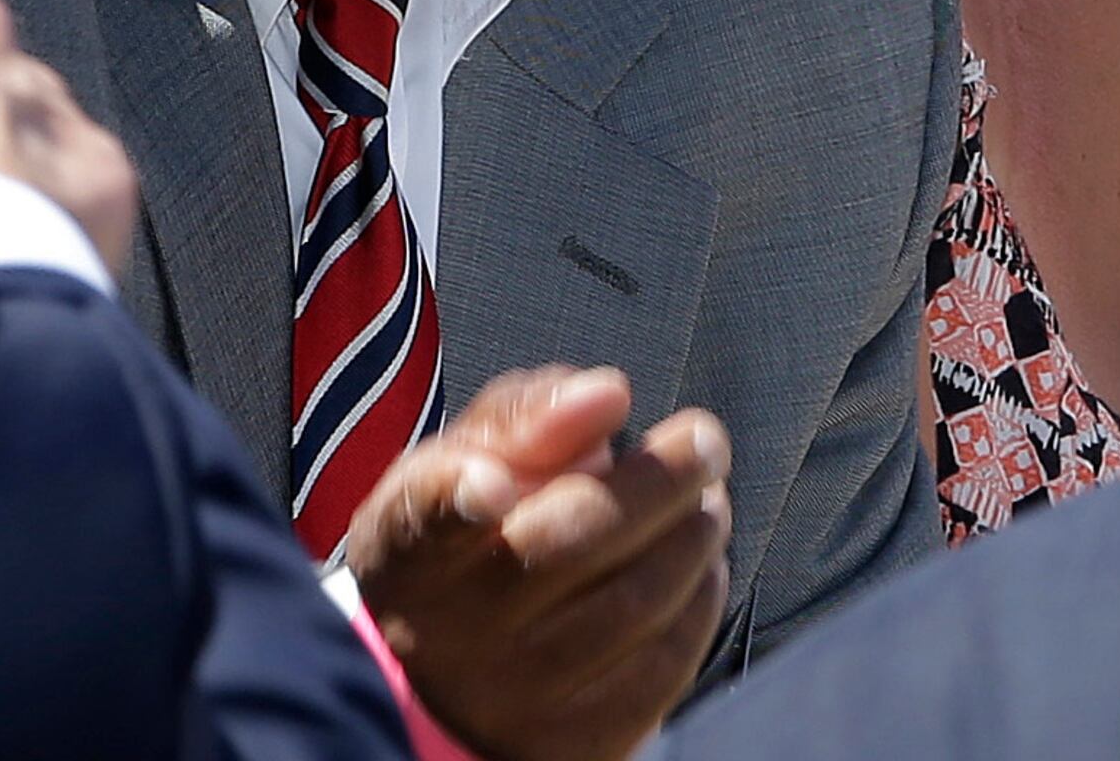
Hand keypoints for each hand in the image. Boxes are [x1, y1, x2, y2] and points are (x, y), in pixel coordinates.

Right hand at [348, 365, 733, 760]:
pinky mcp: (572, 743)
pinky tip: (703, 568)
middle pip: (564, 548)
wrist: (444, 681)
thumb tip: (608, 393)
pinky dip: (699, 606)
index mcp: (411, 548)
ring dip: (691, 540)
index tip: (491, 483)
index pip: (426, 519)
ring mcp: (513, 698)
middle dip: (654, 484)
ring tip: (709, 501)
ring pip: (629, 606)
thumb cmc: (463, 540)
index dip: (455, 498)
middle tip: (706, 441)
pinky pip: (661, 670)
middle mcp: (454, 631)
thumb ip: (526, 416)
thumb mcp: (461, 464)